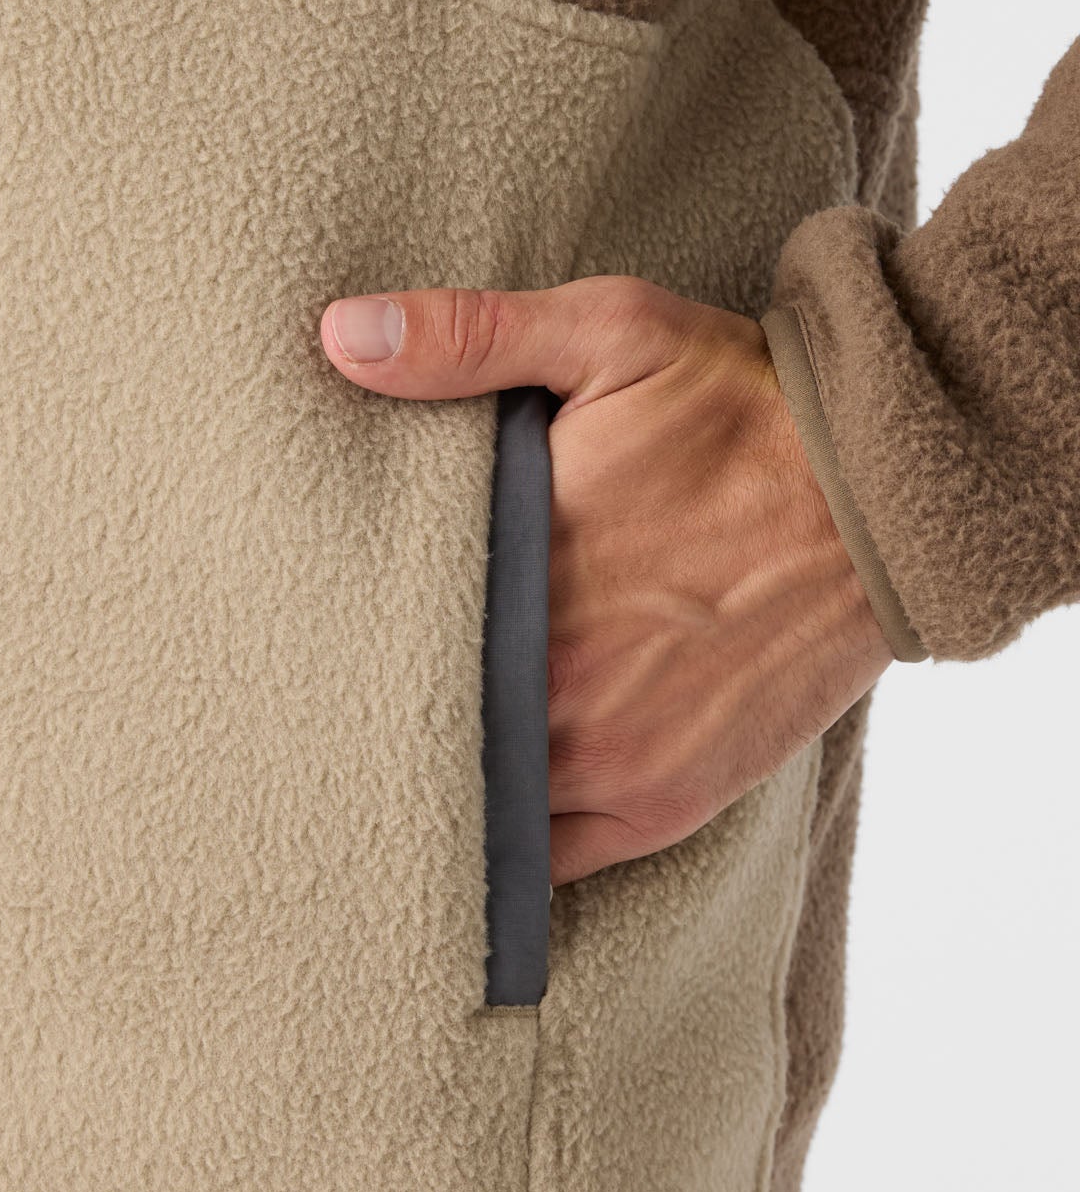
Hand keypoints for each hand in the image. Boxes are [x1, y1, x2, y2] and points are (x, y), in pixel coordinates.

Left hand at [320, 277, 891, 884]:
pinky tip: (470, 821)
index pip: (386, 636)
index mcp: (531, 568)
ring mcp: (615, 758)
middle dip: (375, 717)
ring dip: (439, 783)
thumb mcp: (610, 331)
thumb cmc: (744, 406)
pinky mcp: (665, 801)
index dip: (338, 642)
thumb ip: (470, 337)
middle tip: (315, 710)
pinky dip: (508, 846)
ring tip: (384, 762)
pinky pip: (551, 859)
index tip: (300, 636)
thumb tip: (341, 335)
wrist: (891, 494)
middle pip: (422, 730)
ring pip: (478, 806)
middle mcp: (565, 682)